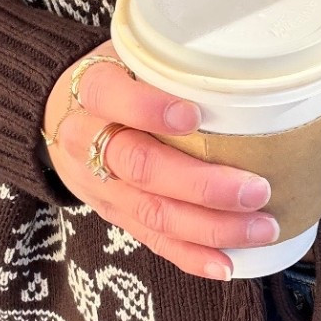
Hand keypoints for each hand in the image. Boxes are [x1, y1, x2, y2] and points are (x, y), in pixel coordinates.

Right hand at [41, 42, 275, 279]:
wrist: (59, 117)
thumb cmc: (118, 80)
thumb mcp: (130, 55)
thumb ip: (172, 64)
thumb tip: (249, 72)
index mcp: (93, 91)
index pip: (113, 97)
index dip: (150, 109)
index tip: (193, 115)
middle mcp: (89, 141)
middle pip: (142, 166)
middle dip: (202, 184)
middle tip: (257, 189)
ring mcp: (101, 185)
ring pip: (152, 211)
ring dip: (210, 226)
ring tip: (261, 228)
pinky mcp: (114, 215)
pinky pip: (152, 240)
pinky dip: (191, 256)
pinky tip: (227, 264)